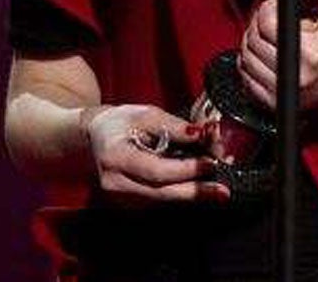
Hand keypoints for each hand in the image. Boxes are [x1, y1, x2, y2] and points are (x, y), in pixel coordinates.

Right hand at [81, 104, 229, 204]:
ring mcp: (121, 198)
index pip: (155, 171)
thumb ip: (173, 126)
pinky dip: (180, 192)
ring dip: (191, 193)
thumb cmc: (120, 122)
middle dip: (195, 192)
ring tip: (217, 186)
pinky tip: (198, 185)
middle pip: (161, 193)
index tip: (209, 163)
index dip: (185, 170)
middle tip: (222, 191)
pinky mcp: (130, 203)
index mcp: (116, 158)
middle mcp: (116, 184)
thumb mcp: (146, 114)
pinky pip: (159, 199)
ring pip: (162, 199)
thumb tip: (201, 134)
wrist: (96, 137)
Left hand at [238, 0, 317, 112]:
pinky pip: (245, 78)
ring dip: (249, 43)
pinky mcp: (273, 102)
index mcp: (310, 53)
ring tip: (262, 36)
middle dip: (255, 24)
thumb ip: (299, 0)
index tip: (269, 7)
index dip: (264, 10)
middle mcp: (296, 74)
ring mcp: (282, 91)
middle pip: (253, 40)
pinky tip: (259, 56)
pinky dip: (247, 64)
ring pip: (246, 59)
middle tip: (264, 19)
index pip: (267, 24)